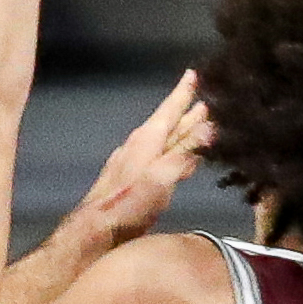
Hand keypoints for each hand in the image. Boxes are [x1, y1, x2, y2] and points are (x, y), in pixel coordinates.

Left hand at [76, 70, 211, 241]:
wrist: (93, 230)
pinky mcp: (128, 177)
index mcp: (147, 140)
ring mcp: (131, 161)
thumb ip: (184, 153)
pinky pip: (156, 153)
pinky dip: (170, 147)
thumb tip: (209, 126)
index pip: (169, 110)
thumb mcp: (160, 178)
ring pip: (162, 138)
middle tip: (206, 98)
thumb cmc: (128, 205)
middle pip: (168, 123)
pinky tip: (173, 154)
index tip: (194, 73)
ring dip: (180, 129)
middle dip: (187, 111)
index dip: (183, 93)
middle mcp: (138, 145)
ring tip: (196, 121)